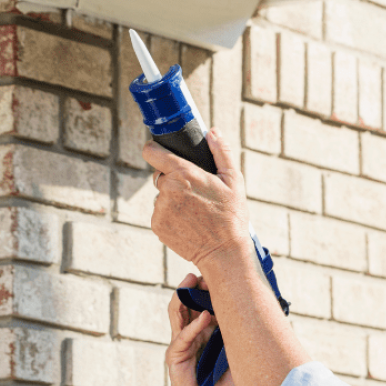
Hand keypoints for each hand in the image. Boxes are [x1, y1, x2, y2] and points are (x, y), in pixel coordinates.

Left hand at [147, 129, 251, 269]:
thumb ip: (221, 152)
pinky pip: (160, 214)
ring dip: (172, 200)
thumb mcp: (233, 181)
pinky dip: (170, 217)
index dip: (154, 150)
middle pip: (161, 176)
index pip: (152, 152)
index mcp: (184, 174)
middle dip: (173, 181)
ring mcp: (160, 209)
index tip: (158, 152)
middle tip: (195, 193)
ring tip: (195, 213)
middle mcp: (167, 190)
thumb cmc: (232, 216)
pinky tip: (188, 223)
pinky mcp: (157, 226)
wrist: (223, 253)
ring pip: (161, 197)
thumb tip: (212, 132)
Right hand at [166, 273, 241, 385]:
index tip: (224, 271)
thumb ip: (247, 339)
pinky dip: (193, 327)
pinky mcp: (175, 358)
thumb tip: (270, 314)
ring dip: (185, 295)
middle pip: (189, 302)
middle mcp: (192, 335)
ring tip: (194, 280)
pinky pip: (182, 338)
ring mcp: (181, 345)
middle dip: (195, 284)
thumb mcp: (243, 358)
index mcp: (207, 333)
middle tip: (206, 269)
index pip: (206, 303)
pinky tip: (205, 318)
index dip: (212, 287)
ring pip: (177, 313)